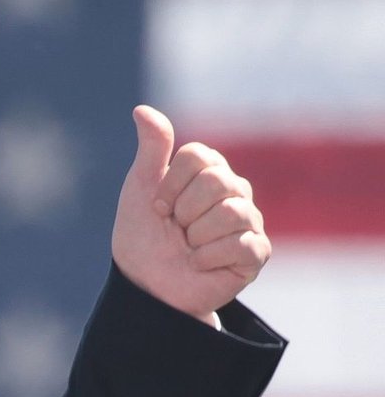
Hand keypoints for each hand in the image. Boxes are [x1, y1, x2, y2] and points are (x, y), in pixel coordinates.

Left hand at [111, 105, 270, 324]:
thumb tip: (141, 109)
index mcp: (209, 171)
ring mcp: (250, 222)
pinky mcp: (257, 253)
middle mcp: (236, 191)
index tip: (157, 207)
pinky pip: (240, 245)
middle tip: (176, 230)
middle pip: (216, 181)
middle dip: (183, 211)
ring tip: (189, 248)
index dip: (169, 185)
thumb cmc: (143, 237)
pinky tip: (201, 264)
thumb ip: (151, 149)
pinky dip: (208, 258)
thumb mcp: (139, 189)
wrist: (146, 287)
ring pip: (230, 213)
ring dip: (195, 238)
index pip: (198, 156)